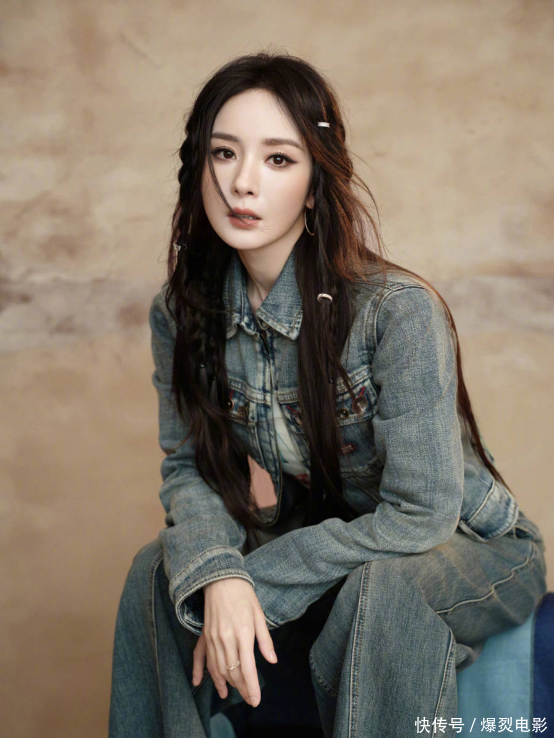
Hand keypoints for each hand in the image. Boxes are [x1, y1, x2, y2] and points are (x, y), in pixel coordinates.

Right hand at [191, 577, 277, 706]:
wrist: (221, 578)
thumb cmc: (244, 594)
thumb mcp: (259, 614)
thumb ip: (265, 640)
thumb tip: (272, 660)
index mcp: (243, 633)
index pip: (247, 668)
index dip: (252, 687)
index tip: (255, 700)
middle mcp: (226, 638)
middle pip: (232, 672)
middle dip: (241, 688)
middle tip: (248, 698)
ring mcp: (213, 638)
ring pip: (218, 668)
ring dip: (225, 683)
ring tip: (231, 694)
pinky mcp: (204, 635)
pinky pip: (201, 658)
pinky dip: (202, 672)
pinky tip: (200, 683)